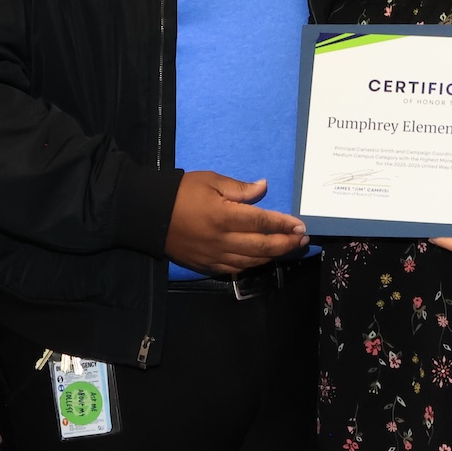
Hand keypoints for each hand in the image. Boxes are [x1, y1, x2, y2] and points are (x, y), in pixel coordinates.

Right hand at [165, 171, 305, 274]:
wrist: (149, 214)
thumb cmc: (181, 192)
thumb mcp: (210, 181)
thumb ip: (240, 188)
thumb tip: (264, 187)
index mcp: (224, 216)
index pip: (262, 221)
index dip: (284, 224)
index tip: (300, 225)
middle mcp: (223, 240)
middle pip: (262, 246)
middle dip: (286, 244)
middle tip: (302, 240)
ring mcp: (215, 255)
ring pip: (252, 261)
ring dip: (273, 256)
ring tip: (288, 249)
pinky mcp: (207, 265)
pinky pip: (235, 269)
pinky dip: (253, 265)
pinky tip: (263, 260)